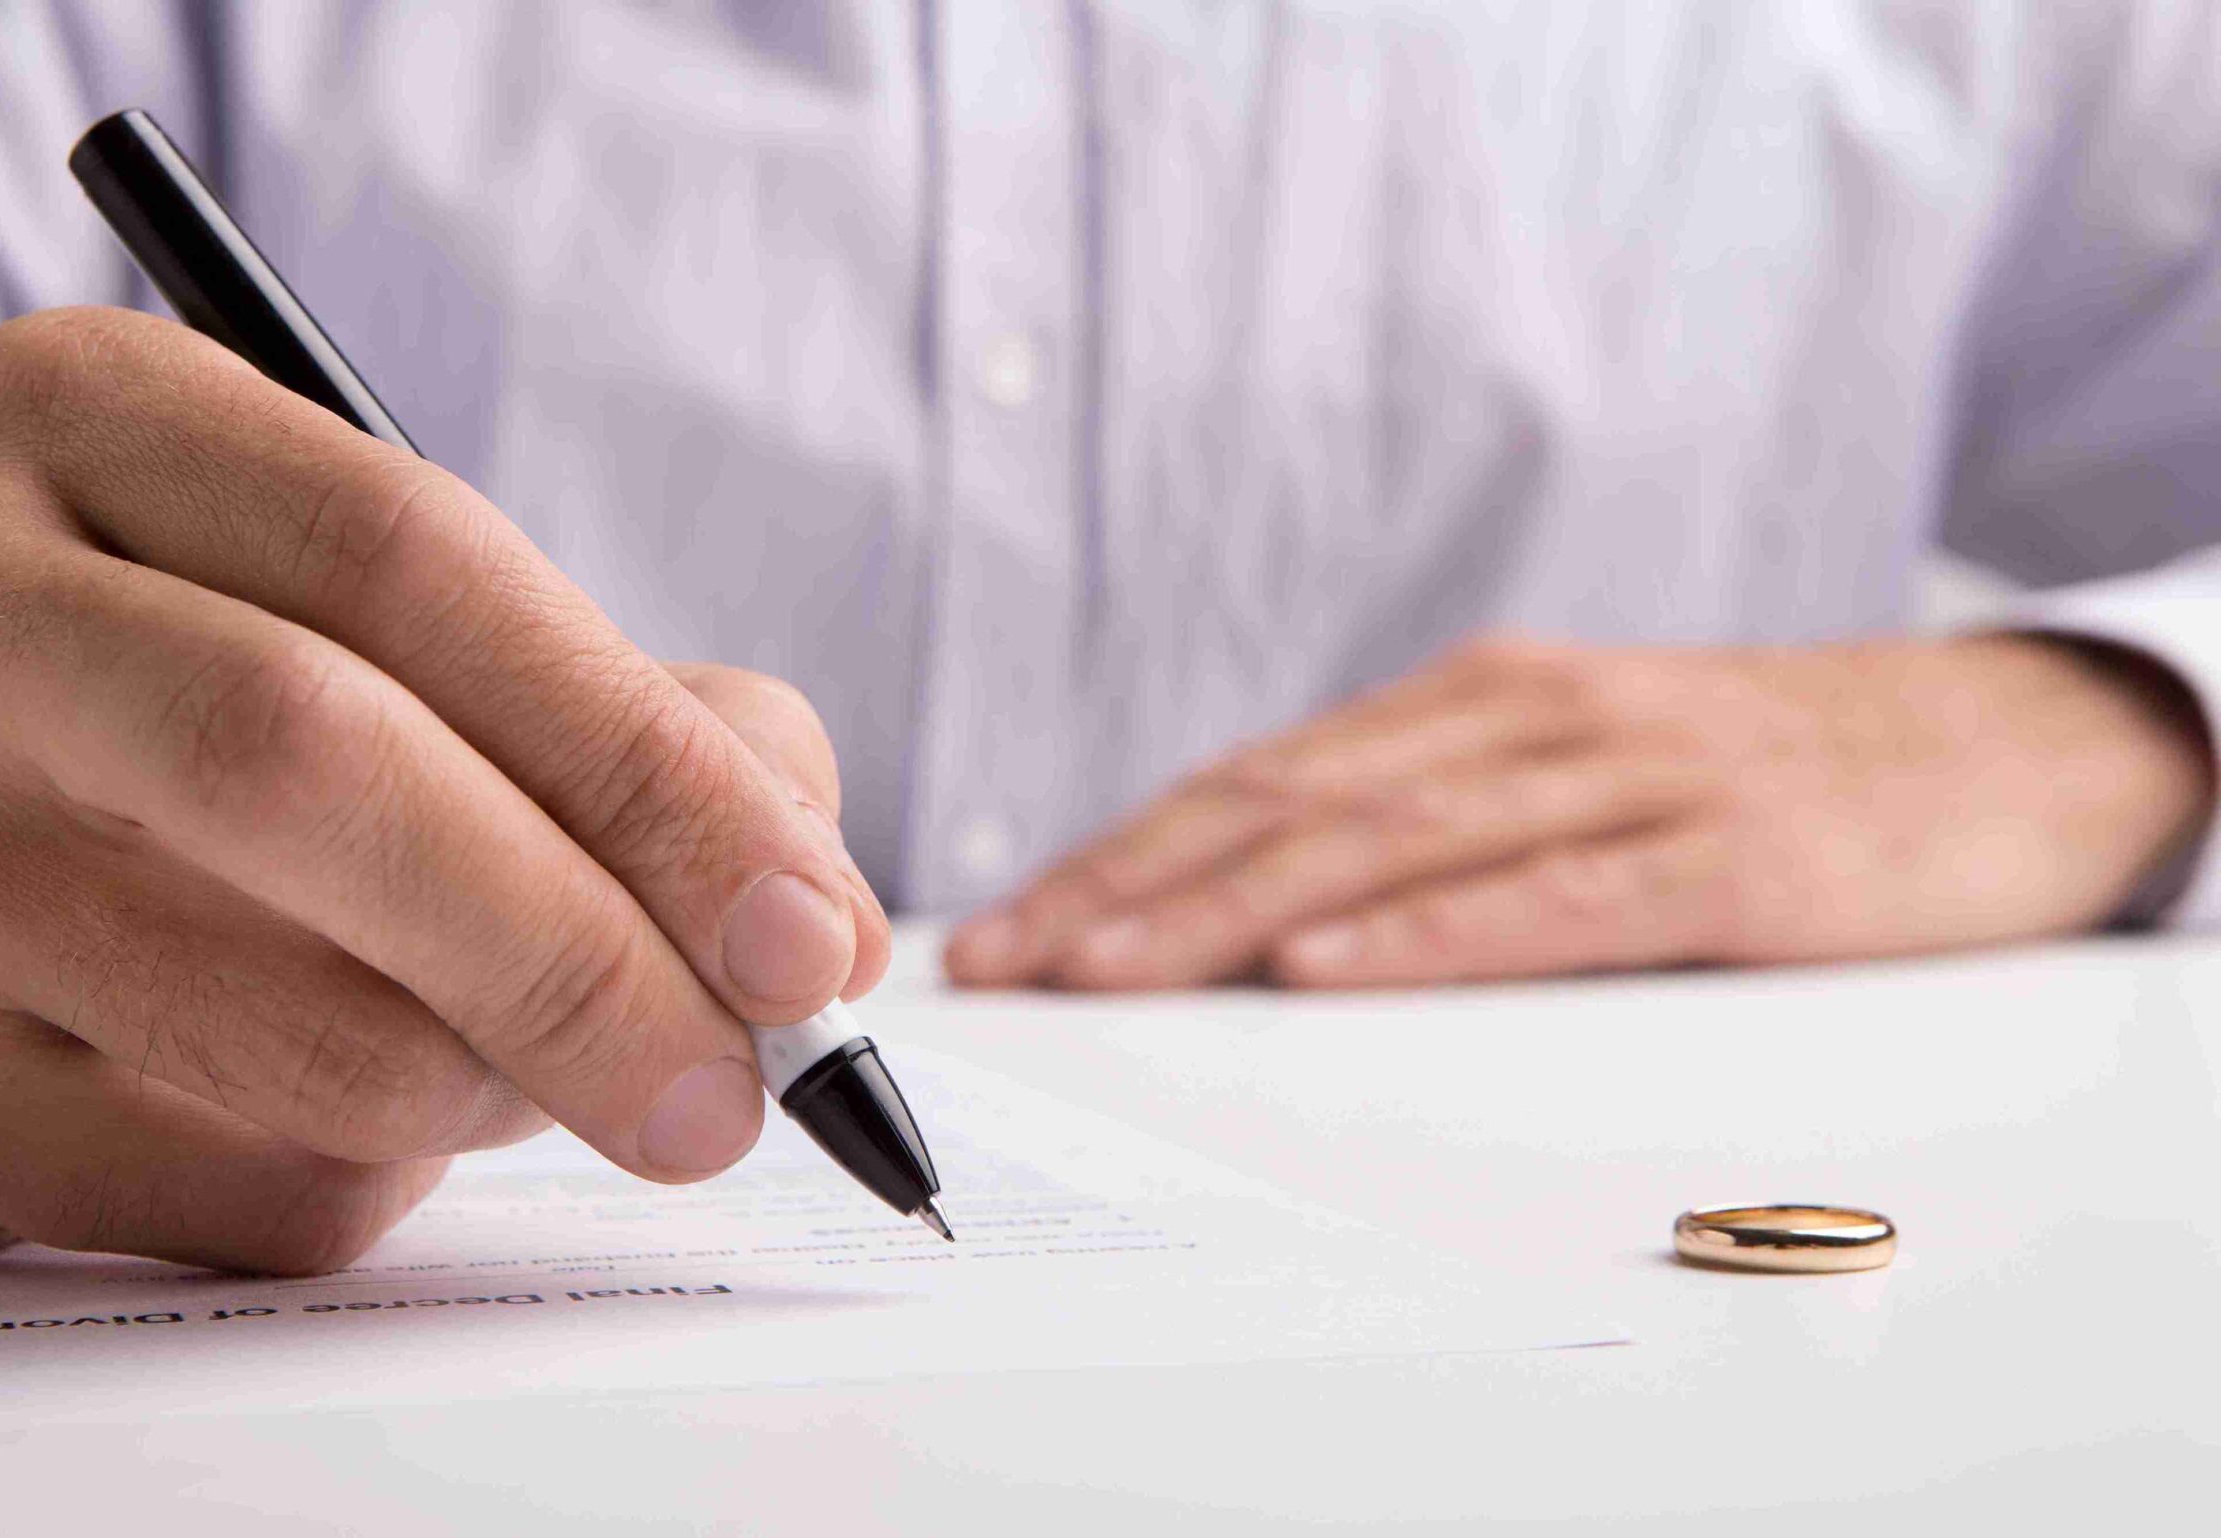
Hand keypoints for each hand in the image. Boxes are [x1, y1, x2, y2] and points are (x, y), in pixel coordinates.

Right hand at [0, 307, 886, 1272]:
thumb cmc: (195, 711)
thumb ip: (626, 716)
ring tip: (519, 1049)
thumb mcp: (381, 620)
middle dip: (586, 955)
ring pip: (310, 1033)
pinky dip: (377, 1181)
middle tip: (743, 1088)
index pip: (408, 558)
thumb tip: (808, 918)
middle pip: (313, 767)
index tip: (810, 931)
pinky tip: (322, 1103)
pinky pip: (244, 1189)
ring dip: (502, 1085)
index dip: (645, 761)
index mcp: (81, 414)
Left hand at [946, 634, 2212, 989]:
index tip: (1011, 928)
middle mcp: (1524, 719)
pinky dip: (1427, 936)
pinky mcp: (1722, 849)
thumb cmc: (1749, 774)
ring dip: (1231, 911)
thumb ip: (1441, 823)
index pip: (1257, 782)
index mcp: (1473, 702)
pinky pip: (1549, 897)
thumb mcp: (1574, 772)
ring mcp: (1624, 773)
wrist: (1993, 742)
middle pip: (1287, 807)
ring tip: (1110, 968)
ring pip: (1390, 844)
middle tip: (1010, 959)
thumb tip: (1267, 922)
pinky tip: (1325, 974)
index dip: (1119, 854)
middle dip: (1129, 888)